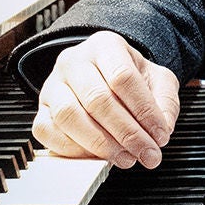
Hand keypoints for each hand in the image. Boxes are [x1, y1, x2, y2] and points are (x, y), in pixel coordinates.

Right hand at [33, 31, 179, 167]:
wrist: (102, 72)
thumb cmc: (130, 76)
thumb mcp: (157, 79)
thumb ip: (165, 101)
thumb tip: (163, 128)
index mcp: (105, 45)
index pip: (123, 77)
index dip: (144, 111)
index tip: (161, 135)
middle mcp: (73, 62)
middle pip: (97, 99)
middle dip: (127, 133)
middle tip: (146, 154)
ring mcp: (52, 85)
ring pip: (69, 116)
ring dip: (101, 144)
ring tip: (125, 158)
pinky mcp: (39, 109)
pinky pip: (47, 132)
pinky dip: (73, 149)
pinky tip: (97, 156)